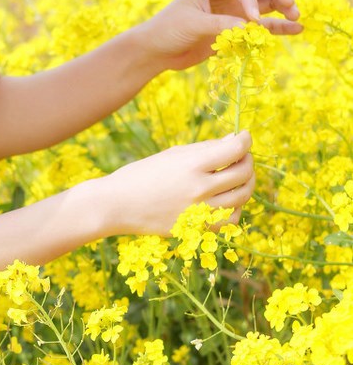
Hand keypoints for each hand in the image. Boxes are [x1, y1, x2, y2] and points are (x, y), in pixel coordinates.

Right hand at [98, 130, 254, 235]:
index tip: (244, 137)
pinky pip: (230, 220)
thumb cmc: (141, 175)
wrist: (116, 205)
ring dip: (246, 183)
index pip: (235, 149)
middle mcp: (199, 188)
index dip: (245, 140)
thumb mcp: (171, 155)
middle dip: (248, 160)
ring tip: (238, 177)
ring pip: (241, 197)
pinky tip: (228, 200)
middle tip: (242, 156)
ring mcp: (199, 211)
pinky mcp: (196, 228)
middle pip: (243, 173)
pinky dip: (236, 208)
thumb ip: (204, 149)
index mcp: (192, 165)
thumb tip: (234, 141)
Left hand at [141, 0, 302, 70]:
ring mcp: (234, 11)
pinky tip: (297, 29)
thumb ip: (220, 24)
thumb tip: (249, 27)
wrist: (156, 51)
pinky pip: (262, 26)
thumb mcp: (192, 25)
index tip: (251, 21)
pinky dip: (278, 27)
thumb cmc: (167, 31)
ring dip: (283, 8)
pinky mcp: (236, 30)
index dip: (251, 2)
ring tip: (297, 16)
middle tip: (291, 5)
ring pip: (267, 5)